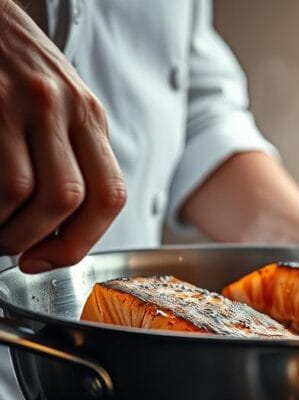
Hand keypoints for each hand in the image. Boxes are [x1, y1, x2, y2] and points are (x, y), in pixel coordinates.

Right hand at [0, 0, 125, 272]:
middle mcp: (66, 109)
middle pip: (72, 200)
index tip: (53, 257)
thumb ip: (68, 153)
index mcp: (90, 117)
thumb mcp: (58, 103)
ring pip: (28, 193)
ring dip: (8, 229)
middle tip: (16, 250)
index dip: (83, 240)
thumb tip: (60, 225)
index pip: (110, 195)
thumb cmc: (11, 65)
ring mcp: (27, 104)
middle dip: (43, 241)